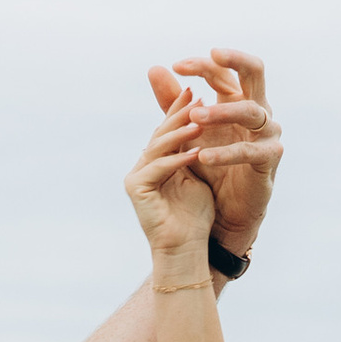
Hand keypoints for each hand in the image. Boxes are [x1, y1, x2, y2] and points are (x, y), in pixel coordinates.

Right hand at [125, 101, 217, 261]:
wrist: (185, 249)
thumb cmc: (195, 218)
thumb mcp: (198, 175)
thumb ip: (194, 151)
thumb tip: (204, 122)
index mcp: (155, 161)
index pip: (168, 130)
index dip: (183, 110)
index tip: (201, 92)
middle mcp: (141, 166)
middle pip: (161, 133)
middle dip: (180, 113)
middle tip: (197, 94)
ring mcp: (135, 177)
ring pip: (159, 147)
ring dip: (181, 132)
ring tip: (200, 117)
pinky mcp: (135, 189)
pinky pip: (159, 167)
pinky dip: (179, 159)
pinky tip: (197, 150)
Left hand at [149, 49, 280, 262]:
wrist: (225, 209)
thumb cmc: (210, 165)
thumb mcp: (188, 131)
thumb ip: (173, 103)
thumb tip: (154, 68)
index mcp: (237, 100)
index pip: (223, 71)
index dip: (202, 64)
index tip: (177, 65)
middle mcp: (257, 110)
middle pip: (255, 72)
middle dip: (236, 59)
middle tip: (213, 54)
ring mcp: (267, 133)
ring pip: (251, 111)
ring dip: (222, 111)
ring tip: (195, 115)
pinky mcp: (269, 159)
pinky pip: (250, 152)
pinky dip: (226, 153)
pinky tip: (203, 155)